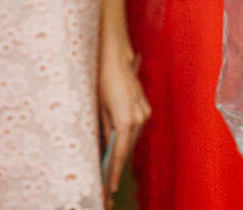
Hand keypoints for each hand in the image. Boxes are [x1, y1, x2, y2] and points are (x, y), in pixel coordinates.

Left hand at [98, 36, 149, 191]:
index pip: (120, 153)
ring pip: (132, 139)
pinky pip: (135, 128)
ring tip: (108, 166)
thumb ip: (105, 130)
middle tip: (106, 181)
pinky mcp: (144, 107)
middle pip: (127, 148)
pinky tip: (117, 145)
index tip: (108, 188)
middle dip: (117, 164)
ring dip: (121, 151)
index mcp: (126, 119)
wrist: (115, 55)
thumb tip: (106, 148)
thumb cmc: (103, 79)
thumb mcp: (98, 108)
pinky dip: (126, 138)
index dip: (113, 172)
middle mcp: (139, 117)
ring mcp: (144, 112)